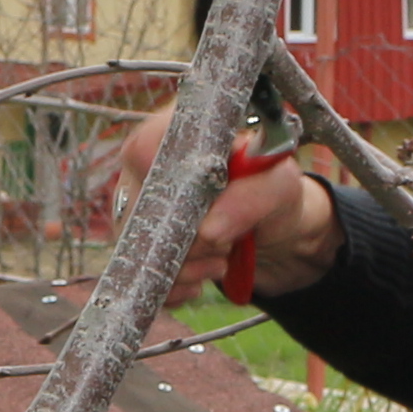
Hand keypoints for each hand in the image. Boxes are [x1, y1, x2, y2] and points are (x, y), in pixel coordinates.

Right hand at [111, 107, 340, 304]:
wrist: (269, 220)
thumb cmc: (271, 188)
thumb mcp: (279, 185)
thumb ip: (253, 197)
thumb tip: (209, 229)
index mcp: (177, 128)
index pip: (144, 149)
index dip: (170, 189)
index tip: (204, 217)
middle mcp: (144, 158)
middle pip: (138, 206)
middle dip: (186, 239)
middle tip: (223, 243)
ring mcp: (133, 197)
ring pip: (136, 243)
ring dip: (183, 264)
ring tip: (219, 257)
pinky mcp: (133, 233)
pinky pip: (138, 268)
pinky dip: (173, 283)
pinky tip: (200, 274)